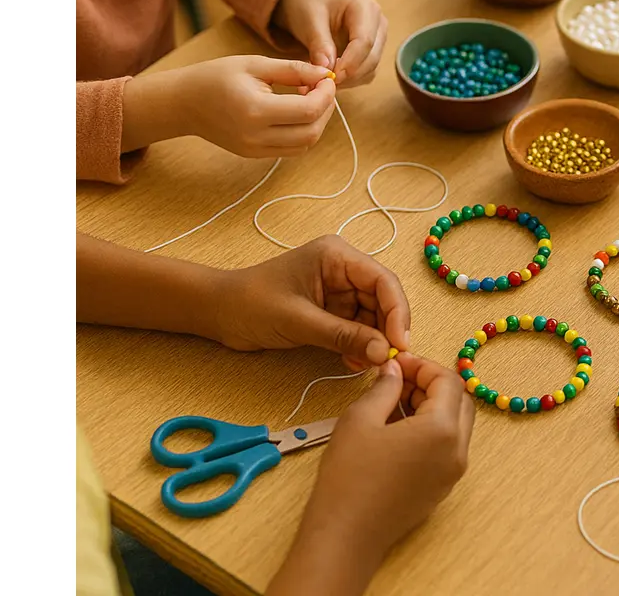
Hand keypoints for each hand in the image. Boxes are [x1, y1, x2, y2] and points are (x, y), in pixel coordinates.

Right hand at [121, 55, 335, 156]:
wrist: (183, 103)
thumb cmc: (216, 77)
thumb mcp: (255, 64)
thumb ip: (293, 70)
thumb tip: (325, 74)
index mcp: (255, 110)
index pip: (308, 110)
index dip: (326, 95)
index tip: (326, 79)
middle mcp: (256, 136)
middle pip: (312, 131)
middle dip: (326, 109)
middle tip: (322, 89)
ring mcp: (255, 149)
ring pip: (305, 144)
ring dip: (317, 122)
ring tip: (310, 99)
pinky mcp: (254, 154)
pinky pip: (291, 149)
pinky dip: (303, 132)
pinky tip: (297, 112)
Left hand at [213, 235, 410, 369]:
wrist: (217, 313)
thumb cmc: (250, 304)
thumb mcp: (299, 321)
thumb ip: (343, 336)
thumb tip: (383, 352)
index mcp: (337, 256)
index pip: (383, 280)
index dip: (397, 311)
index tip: (400, 343)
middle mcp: (343, 269)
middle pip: (383, 299)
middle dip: (386, 330)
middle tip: (387, 359)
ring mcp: (338, 290)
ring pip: (373, 316)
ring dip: (372, 342)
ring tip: (364, 364)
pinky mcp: (332, 309)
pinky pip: (357, 327)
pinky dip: (358, 345)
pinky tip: (353, 361)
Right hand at [268, 356, 472, 595]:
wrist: (346, 535)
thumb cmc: (349, 476)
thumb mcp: (361, 419)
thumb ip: (385, 387)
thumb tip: (394, 370)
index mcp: (443, 431)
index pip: (449, 381)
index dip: (423, 366)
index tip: (396, 363)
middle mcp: (458, 452)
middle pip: (460, 402)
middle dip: (432, 384)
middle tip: (397, 380)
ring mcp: (452, 473)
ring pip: (456, 425)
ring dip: (432, 407)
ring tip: (393, 403)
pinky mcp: (442, 488)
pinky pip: (447, 448)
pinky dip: (431, 430)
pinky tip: (397, 429)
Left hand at [274, 0, 388, 86]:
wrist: (310, 2)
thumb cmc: (309, 4)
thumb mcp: (309, 19)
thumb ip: (319, 43)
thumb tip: (327, 69)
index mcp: (366, 8)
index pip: (365, 41)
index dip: (350, 63)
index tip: (332, 77)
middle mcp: (378, 24)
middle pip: (372, 58)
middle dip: (349, 74)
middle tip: (324, 82)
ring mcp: (378, 40)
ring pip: (371, 69)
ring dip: (349, 80)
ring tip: (323, 79)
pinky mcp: (372, 54)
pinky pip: (365, 74)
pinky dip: (349, 81)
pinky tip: (331, 77)